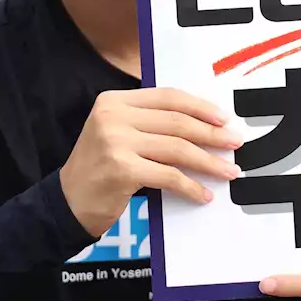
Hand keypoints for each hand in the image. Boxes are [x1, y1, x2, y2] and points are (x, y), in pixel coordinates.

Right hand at [59, 87, 242, 236]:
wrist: (66, 203)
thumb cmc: (100, 169)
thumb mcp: (120, 135)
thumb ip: (152, 124)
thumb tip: (205, 126)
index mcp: (114, 101)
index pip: (168, 97)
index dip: (200, 107)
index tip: (224, 119)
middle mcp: (113, 116)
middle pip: (177, 121)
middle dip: (212, 134)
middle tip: (234, 143)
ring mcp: (115, 142)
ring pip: (177, 148)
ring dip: (208, 161)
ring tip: (228, 171)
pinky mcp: (121, 169)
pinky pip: (168, 176)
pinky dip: (190, 186)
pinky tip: (203, 194)